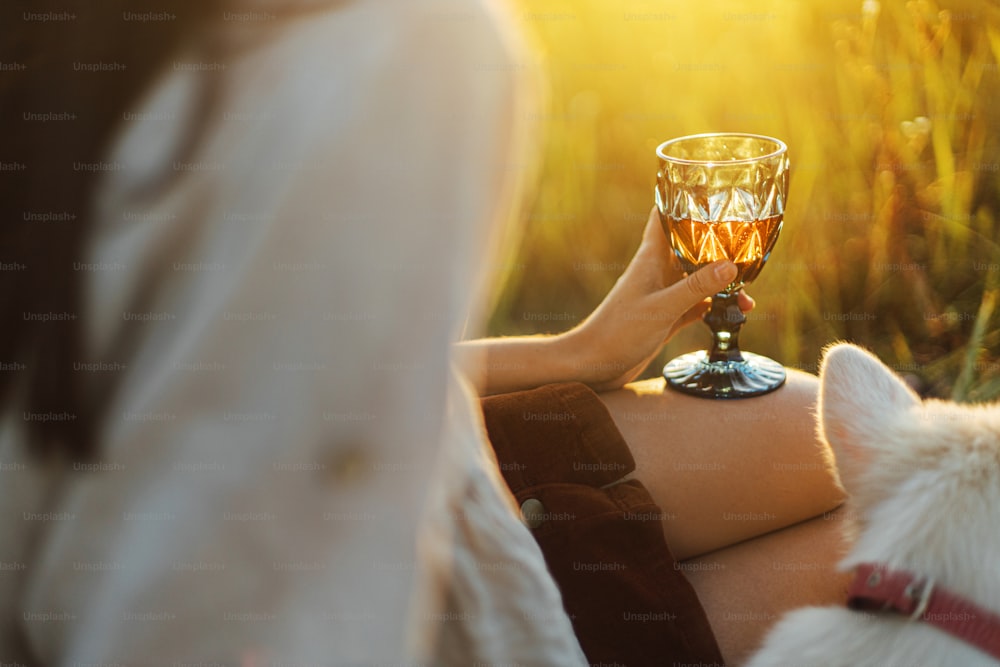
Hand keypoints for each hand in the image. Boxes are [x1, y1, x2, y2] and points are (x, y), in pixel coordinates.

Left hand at [563, 206, 753, 390]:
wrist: (594, 365)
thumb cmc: (618, 332)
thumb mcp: (662, 308)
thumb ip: (695, 287)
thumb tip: (731, 265)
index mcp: (651, 258)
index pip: (665, 216)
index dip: (684, 200)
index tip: (711, 190)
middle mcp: (658, 271)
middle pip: (691, 246)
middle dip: (717, 243)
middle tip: (750, 241)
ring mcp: (663, 294)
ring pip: (699, 278)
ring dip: (722, 280)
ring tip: (749, 287)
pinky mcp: (668, 316)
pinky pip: (698, 304)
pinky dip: (716, 306)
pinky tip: (737, 310)